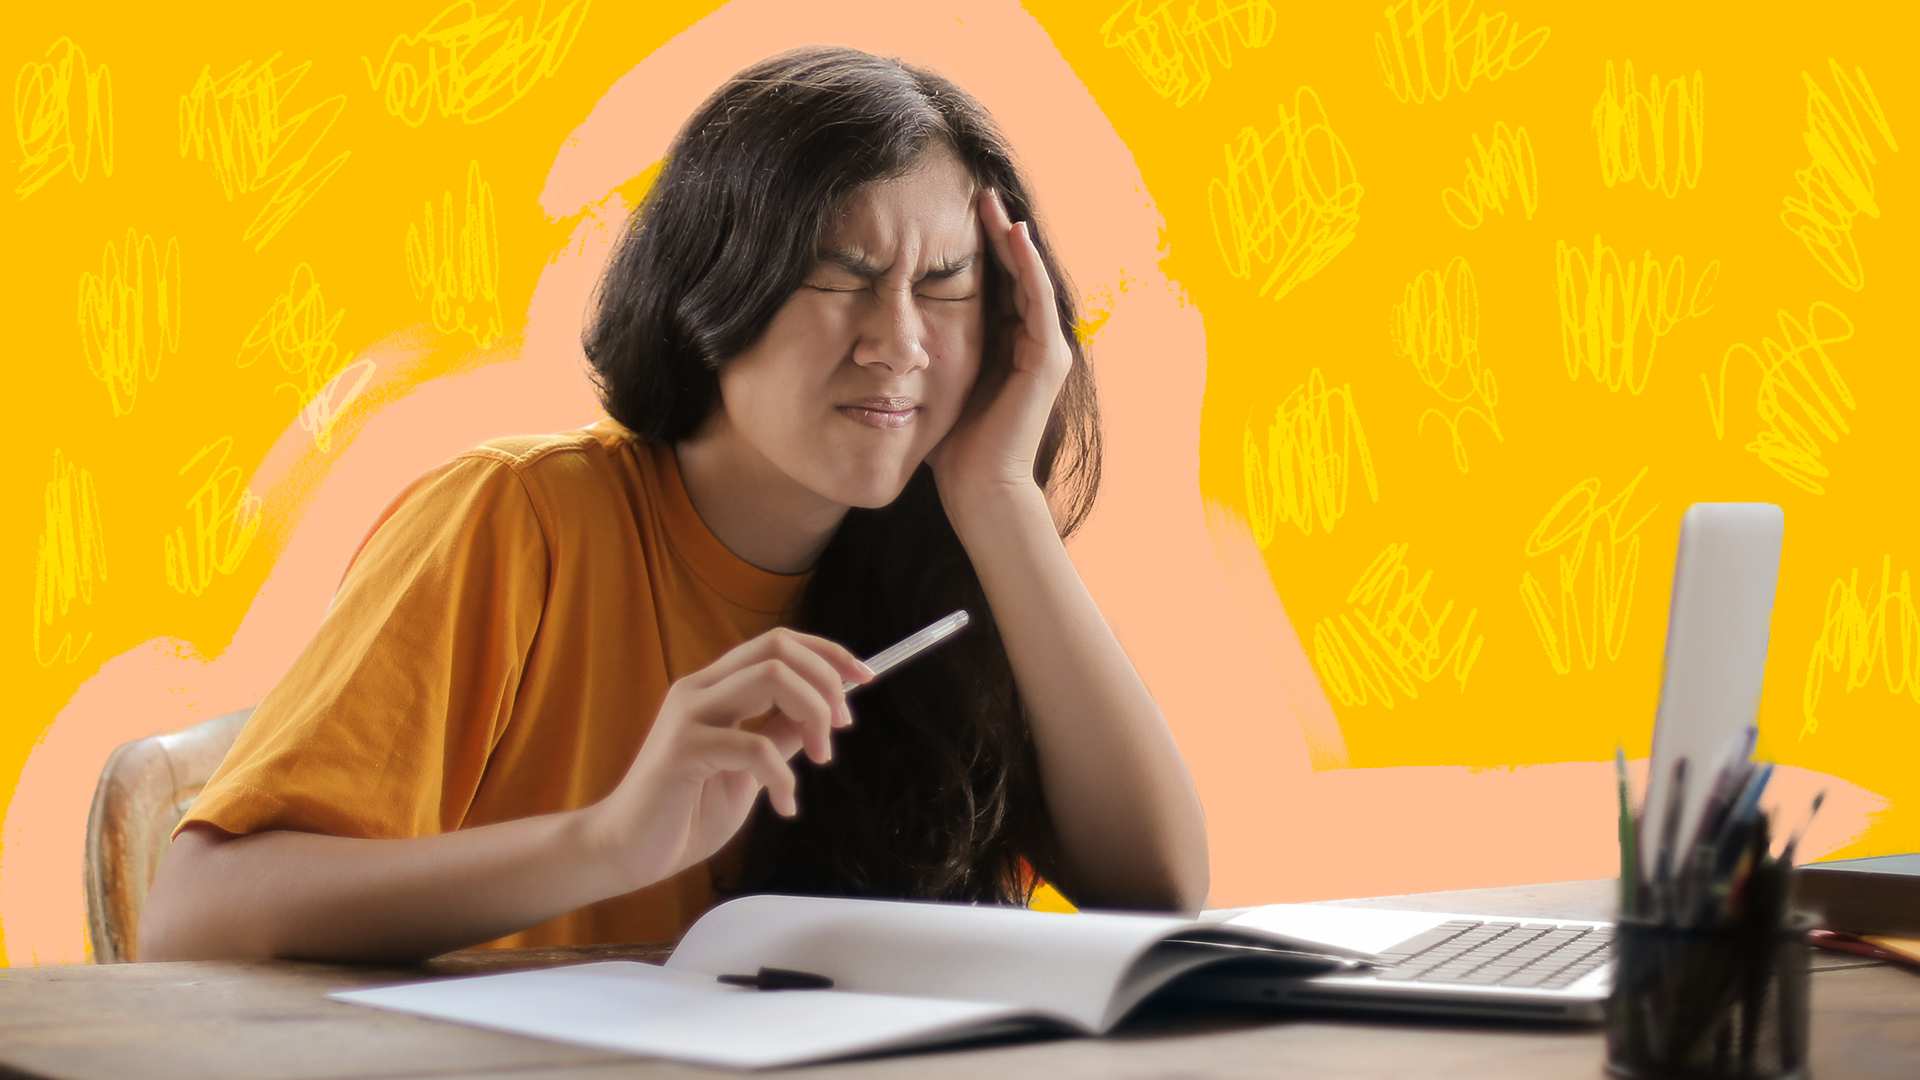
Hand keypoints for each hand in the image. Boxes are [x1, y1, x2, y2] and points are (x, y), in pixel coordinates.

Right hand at [585, 627, 874, 892]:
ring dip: (813, 714)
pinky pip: (755, 746)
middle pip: (779, 648)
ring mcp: (689, 715)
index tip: (865, 678)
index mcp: (714, 687)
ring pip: (772, 677)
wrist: (628, 851)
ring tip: (821, 757)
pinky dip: (784, 776)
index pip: (779, 643)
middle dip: (827, 679)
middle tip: (842, 726)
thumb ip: (777, 736)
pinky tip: (784, 805)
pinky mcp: (683, 749)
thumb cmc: (684, 813)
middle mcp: (700, 689)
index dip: (828, 653)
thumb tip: (821, 715)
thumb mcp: (748, 770)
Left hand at [926, 186, 1072, 505]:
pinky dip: (1026, 265)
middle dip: (995, 232)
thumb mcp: (931, 383)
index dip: (976, 248)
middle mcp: (1029, 343)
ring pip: (1029, 278)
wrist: (979, 488)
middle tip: (976, 191)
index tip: (949, 213)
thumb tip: (876, 332)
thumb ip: (919, 355)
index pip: (993, 284)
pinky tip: (1012, 234)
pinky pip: (1037, 300)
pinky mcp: (1048, 359)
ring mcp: (1044, 349)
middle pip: (1014, 273)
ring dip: (1012, 237)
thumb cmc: (952, 447)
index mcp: (1004, 346)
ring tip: (992, 201)